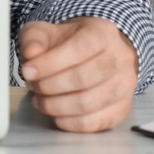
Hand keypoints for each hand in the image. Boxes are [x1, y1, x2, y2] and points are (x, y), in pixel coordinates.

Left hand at [18, 17, 138, 132]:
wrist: (97, 52)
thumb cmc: (70, 42)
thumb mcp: (47, 31)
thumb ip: (34, 39)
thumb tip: (30, 54)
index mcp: (102, 33)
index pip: (78, 49)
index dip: (49, 64)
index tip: (28, 71)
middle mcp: (120, 59)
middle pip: (82, 79)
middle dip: (49, 86)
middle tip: (32, 86)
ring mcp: (125, 86)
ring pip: (88, 103)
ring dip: (56, 105)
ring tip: (40, 100)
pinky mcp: (122, 109)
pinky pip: (95, 122)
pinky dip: (69, 122)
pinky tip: (55, 114)